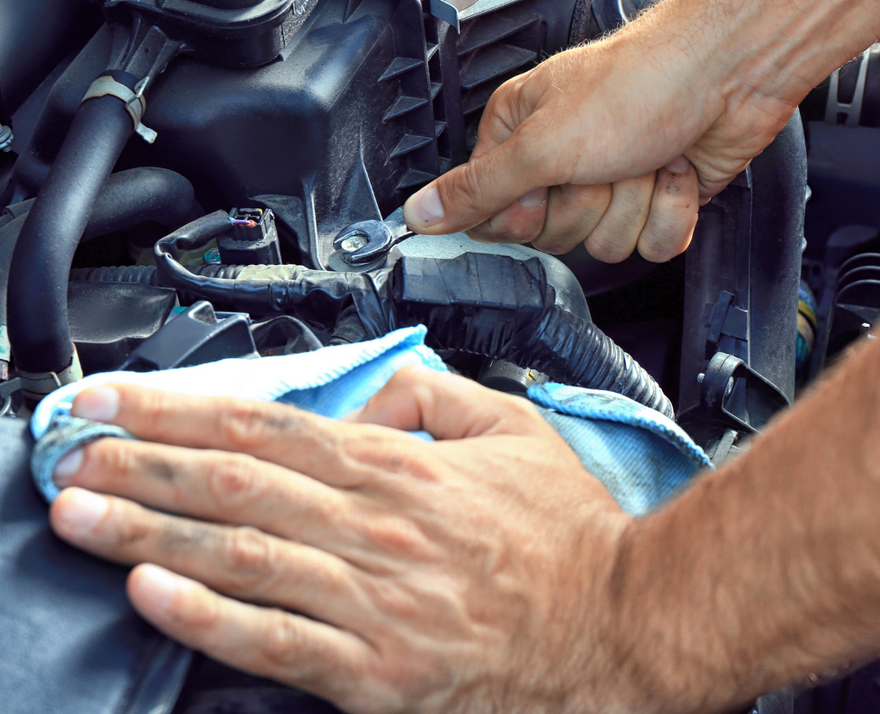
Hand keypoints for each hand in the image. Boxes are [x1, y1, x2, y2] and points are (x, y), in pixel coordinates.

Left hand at [49, 369, 638, 713]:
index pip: (270, 427)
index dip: (185, 410)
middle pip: (234, 485)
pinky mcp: (373, 672)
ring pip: (238, 556)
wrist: (618, 623)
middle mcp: (373, 528)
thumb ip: (431, 397)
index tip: (125, 399)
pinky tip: (151, 593)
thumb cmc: (563, 532)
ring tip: (80, 511)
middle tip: (74, 446)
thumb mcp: (509, 430)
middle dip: (142, 461)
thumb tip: (367, 393)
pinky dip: (205, 617)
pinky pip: (274, 641)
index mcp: (401, 467)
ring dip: (148, 530)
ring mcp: (369, 602)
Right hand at [403, 3, 795, 262]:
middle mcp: (562, 160)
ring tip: (645, 157)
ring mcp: (612, 182)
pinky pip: (652, 244)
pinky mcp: (655, 199)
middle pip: (552, 236)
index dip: (523, 212)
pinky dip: (669, 213)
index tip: (544, 185)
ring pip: (605, 245)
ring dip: (632, 205)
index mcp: (520, 135)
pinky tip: (674, 170)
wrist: (728, 72)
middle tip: (602, 162)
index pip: (496, 214)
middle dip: (586, 206)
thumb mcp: (541, 145)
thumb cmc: (638, 83)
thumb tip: (418, 213)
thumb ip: (477, 189)